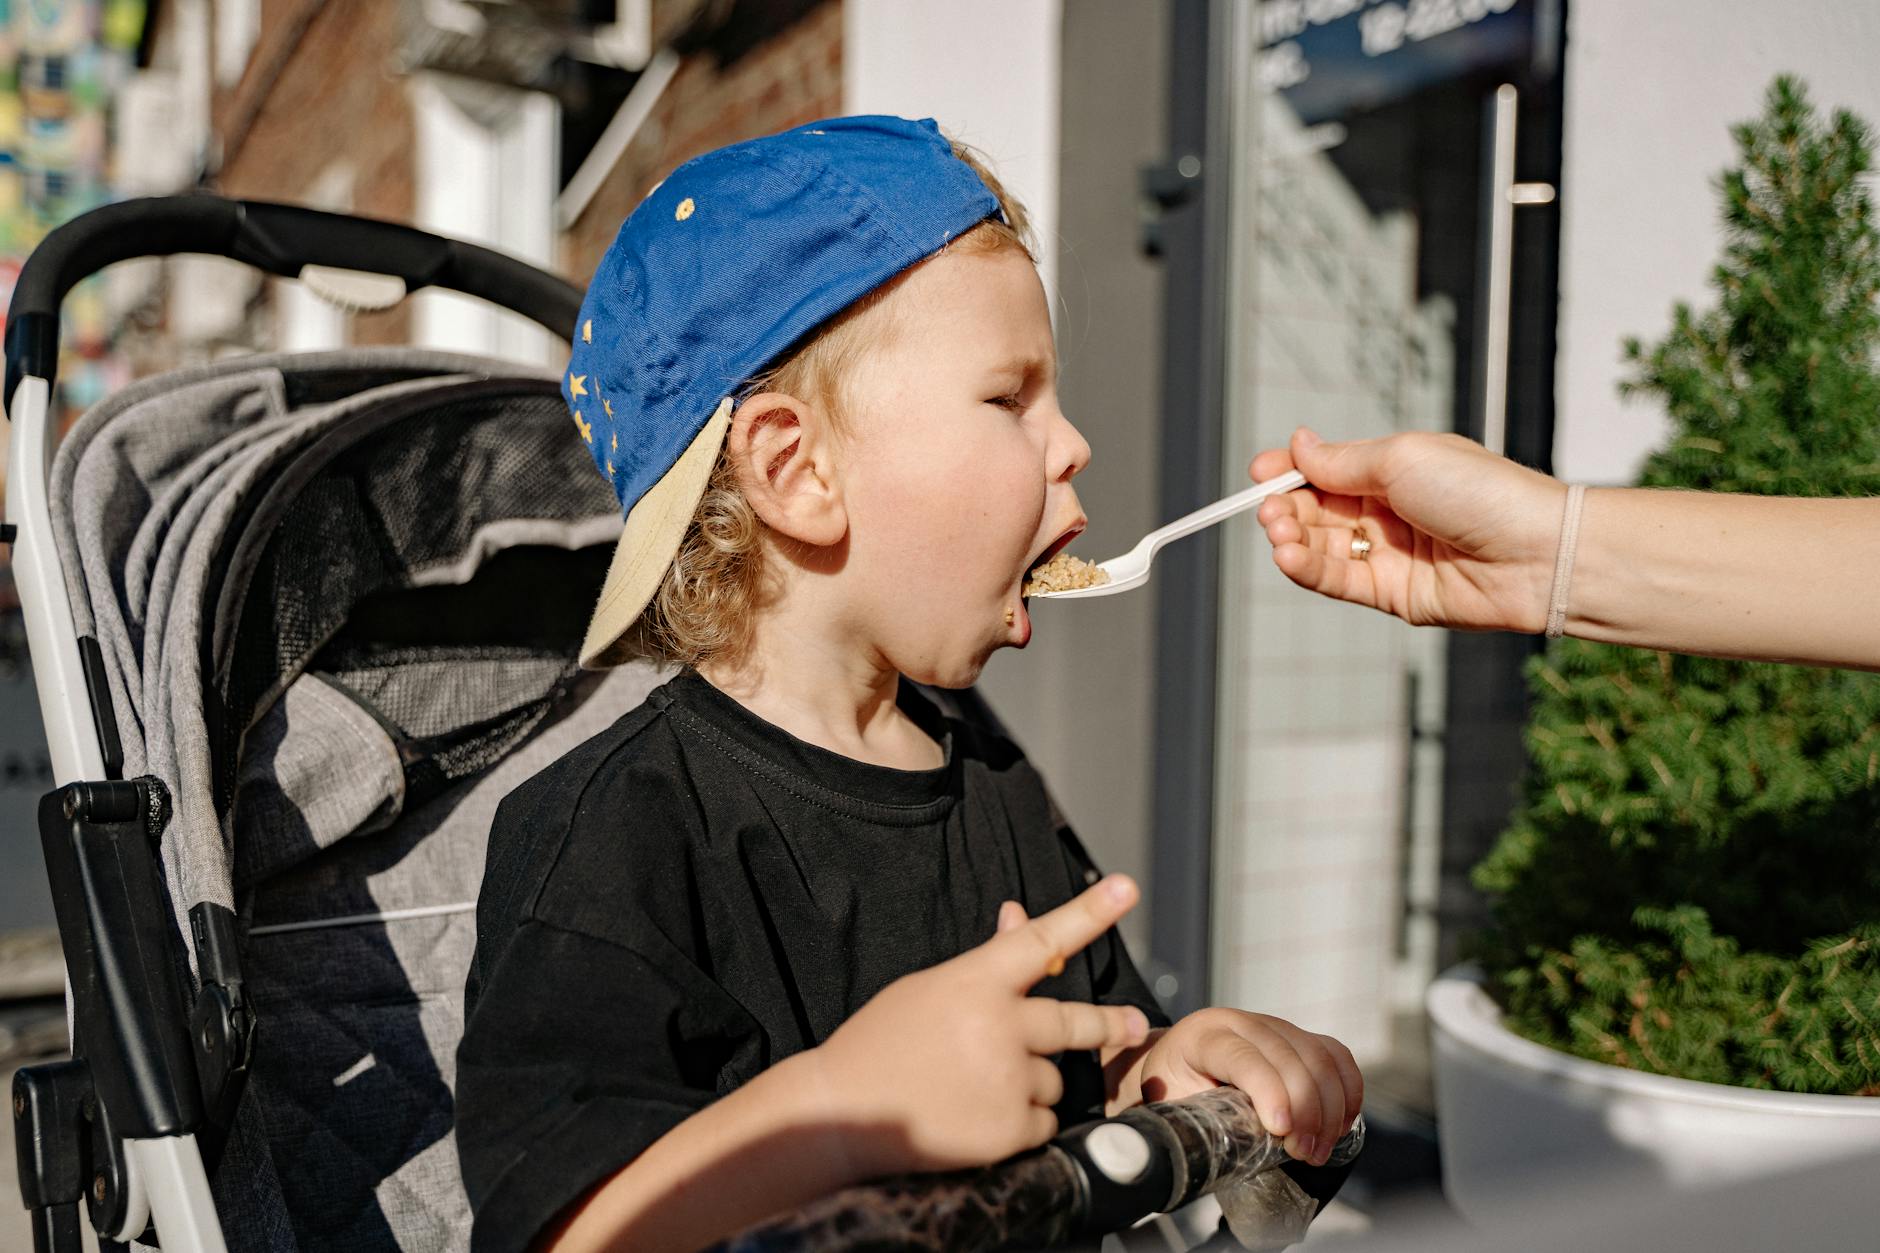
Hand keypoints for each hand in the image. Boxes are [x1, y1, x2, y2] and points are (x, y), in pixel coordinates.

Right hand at [805, 875, 1151, 1176]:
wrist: (841, 1114)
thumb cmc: (880, 1044)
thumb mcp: (928, 990)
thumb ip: (984, 964)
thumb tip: (1018, 918)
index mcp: (975, 983)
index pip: (1041, 938)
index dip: (1089, 913)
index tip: (1126, 888)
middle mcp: (999, 1027)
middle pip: (1074, 1021)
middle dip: (1108, 1023)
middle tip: (1133, 1023)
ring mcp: (1007, 1080)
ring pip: (1054, 1080)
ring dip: (1031, 1083)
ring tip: (976, 1087)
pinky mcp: (1008, 1131)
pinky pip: (1043, 1123)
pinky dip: (1020, 1123)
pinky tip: (977, 1117)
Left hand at [1117, 1008, 1362, 1166]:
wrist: (1175, 1068)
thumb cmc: (1173, 1093)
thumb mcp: (1172, 1107)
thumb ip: (1199, 1123)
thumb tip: (1232, 1151)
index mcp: (1204, 1037)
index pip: (1243, 1056)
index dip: (1269, 1090)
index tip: (1282, 1131)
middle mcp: (1241, 1023)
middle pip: (1290, 1057)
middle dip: (1306, 1110)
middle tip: (1305, 1154)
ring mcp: (1274, 1026)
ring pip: (1319, 1056)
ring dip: (1330, 1108)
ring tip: (1318, 1150)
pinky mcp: (1298, 1037)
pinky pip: (1336, 1054)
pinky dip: (1347, 1090)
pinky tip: (1341, 1124)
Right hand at [1251, 427, 1565, 633]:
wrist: (1536, 553)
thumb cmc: (1481, 492)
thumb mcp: (1402, 459)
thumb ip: (1342, 461)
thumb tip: (1297, 444)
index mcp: (1394, 470)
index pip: (1326, 471)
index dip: (1290, 471)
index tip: (1260, 470)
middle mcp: (1388, 511)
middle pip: (1316, 511)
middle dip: (1285, 508)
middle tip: (1269, 510)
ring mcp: (1389, 555)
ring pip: (1321, 547)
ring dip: (1291, 539)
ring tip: (1277, 532)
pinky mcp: (1392, 595)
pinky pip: (1338, 582)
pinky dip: (1307, 569)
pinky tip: (1287, 557)